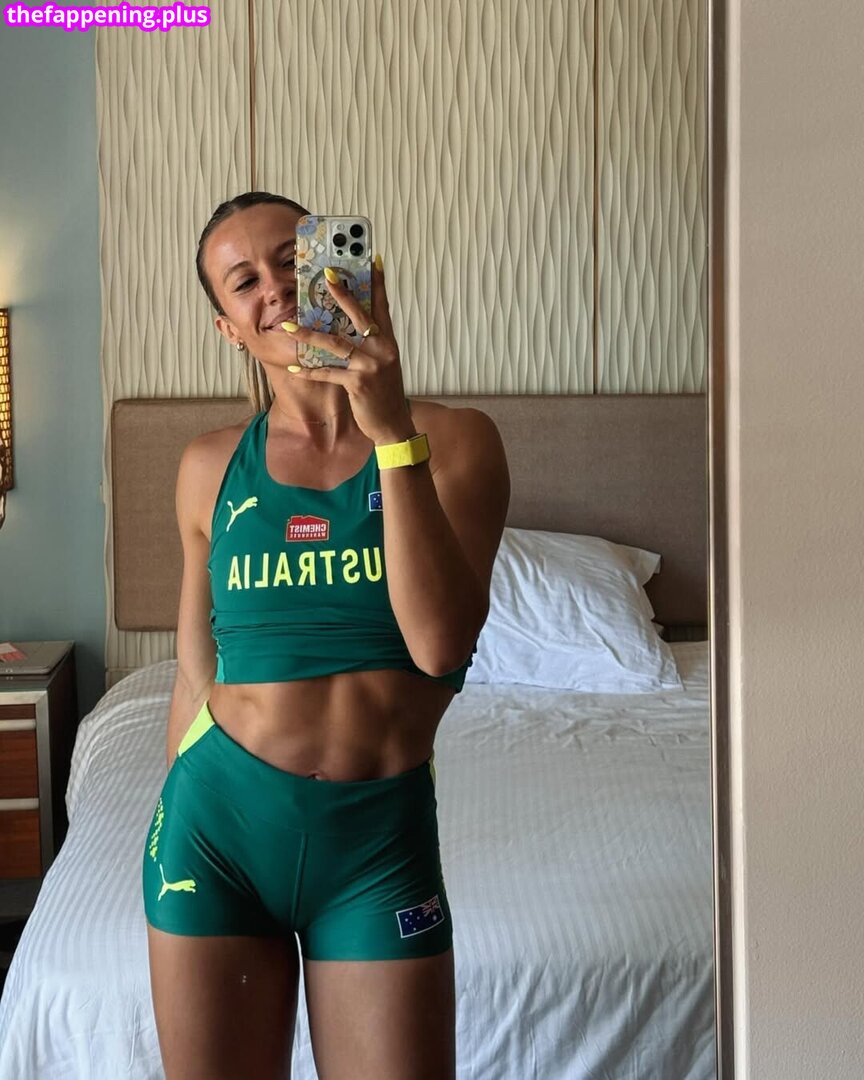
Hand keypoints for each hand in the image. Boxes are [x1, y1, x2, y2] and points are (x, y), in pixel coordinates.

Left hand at [281, 257, 414, 444]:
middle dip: (343, 294)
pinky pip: (328, 372)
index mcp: (389, 343)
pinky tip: (293, 367)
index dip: (378, 283)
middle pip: (360, 316)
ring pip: (336, 343)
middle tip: (328, 274)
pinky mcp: (358, 384)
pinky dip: (309, 371)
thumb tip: (354, 327)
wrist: (394, 425)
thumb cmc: (384, 394)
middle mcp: (382, 350)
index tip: (373, 259)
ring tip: (289, 327)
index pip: (383, 307)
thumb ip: (372, 345)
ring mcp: (371, 366)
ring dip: (309, 335)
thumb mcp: (384, 365)